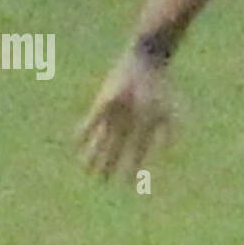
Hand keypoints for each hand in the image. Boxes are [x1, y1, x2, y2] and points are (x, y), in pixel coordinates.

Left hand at [78, 50, 171, 179]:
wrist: (146, 60)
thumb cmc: (160, 85)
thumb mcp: (168, 109)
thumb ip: (166, 131)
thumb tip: (165, 151)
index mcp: (145, 127)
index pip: (137, 153)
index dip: (133, 168)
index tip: (129, 183)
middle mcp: (128, 123)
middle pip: (116, 149)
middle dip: (109, 164)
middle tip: (102, 181)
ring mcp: (115, 114)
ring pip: (101, 139)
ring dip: (94, 153)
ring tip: (85, 169)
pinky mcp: (103, 103)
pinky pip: (91, 122)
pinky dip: (83, 133)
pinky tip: (75, 143)